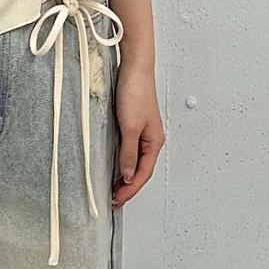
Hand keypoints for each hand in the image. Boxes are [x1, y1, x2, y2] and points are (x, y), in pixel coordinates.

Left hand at [111, 61, 164, 208]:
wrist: (134, 68)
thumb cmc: (135, 92)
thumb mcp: (130, 127)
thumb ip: (128, 152)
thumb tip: (128, 176)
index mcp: (154, 142)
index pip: (142, 174)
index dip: (130, 190)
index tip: (116, 201)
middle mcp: (151, 138)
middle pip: (141, 170)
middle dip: (129, 187)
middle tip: (113, 199)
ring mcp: (143, 131)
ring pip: (136, 160)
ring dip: (126, 175)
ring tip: (114, 187)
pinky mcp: (134, 122)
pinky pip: (130, 149)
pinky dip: (124, 161)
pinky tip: (116, 164)